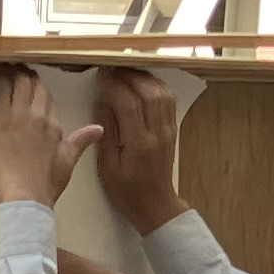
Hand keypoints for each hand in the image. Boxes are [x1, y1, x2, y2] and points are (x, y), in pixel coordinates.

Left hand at [0, 66, 103, 211]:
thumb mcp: (68, 163)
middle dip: (27, 78)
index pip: (48, 99)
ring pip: (19, 82)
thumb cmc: (46, 186)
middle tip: (17, 73)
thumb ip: (81, 142)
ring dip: (12, 73)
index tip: (33, 89)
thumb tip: (98, 130)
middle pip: (34, 85)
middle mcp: (39, 115)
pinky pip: (0, 89)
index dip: (39, 92)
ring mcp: (19, 114)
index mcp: (55, 125)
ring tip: (4, 68)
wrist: (25, 196)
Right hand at [94, 70, 187, 236]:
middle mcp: (157, 133)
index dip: (114, 86)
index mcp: (139, 144)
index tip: (101, 76)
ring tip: (125, 71)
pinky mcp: (172, 129)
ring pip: (161, 92)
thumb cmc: (126, 191)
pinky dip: (156, 86)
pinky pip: (168, 100)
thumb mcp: (107, 167)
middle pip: (147, 92)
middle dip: (128, 75)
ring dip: (143, 78)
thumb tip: (103, 102)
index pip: (128, 104)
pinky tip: (143, 82)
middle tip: (112, 68)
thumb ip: (106, 133)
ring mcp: (168, 130)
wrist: (155, 205)